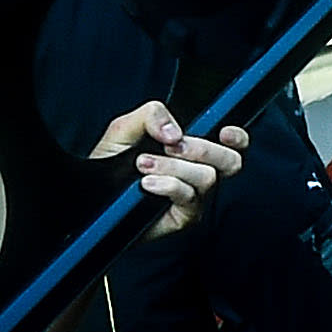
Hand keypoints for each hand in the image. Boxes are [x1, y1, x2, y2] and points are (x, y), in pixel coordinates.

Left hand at [93, 102, 246, 235]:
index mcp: (193, 149)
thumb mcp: (126, 127)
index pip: (233, 144)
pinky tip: (146, 183)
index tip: (225, 131)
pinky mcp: (184, 217)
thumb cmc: (111, 161)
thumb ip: (152, 114)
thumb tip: (176, 132)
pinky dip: (168, 185)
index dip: (238, 138)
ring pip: (207, 178)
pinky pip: (188, 197)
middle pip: (230, 161)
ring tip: (143, 165)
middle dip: (201, 149)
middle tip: (170, 145)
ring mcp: (194, 197)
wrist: (92, 195)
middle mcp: (199, 173)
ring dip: (173, 167)